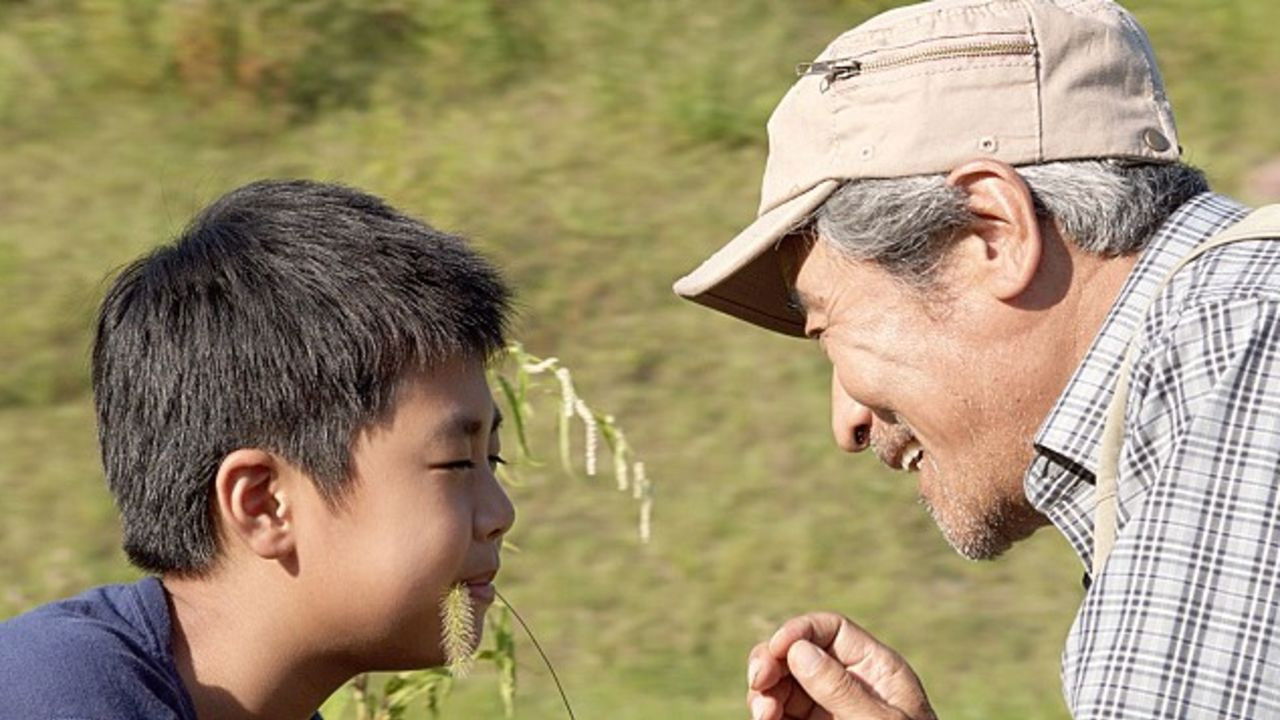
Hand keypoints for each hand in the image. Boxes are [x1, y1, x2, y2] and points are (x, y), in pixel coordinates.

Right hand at [746, 612, 935, 719]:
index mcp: (876, 671)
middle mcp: (848, 685)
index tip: (778, 649)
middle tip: (758, 680)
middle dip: (772, 660)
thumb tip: (800, 651)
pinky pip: (781, 714)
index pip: (832, 631)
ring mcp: (828, 710)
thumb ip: (841, 690)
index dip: (799, 631)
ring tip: (763, 714)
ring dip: (764, 691)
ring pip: (782, 684)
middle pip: (798, 653)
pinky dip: (766, 713)